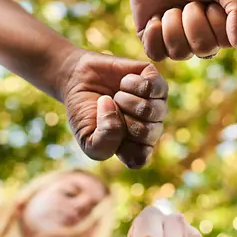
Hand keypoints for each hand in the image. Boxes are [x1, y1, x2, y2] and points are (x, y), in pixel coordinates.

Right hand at [60, 50, 167, 168]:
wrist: (79, 79)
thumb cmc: (85, 112)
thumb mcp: (86, 138)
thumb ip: (103, 142)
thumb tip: (117, 113)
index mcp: (137, 148)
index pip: (140, 157)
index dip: (120, 145)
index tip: (105, 133)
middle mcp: (152, 128)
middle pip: (147, 132)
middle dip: (120, 119)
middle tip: (110, 110)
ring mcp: (157, 104)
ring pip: (150, 109)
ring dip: (124, 100)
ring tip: (116, 96)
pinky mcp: (156, 81)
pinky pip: (152, 86)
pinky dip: (130, 83)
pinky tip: (123, 83)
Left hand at [123, 0, 236, 60]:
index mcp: (222, 25)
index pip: (225, 41)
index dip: (215, 18)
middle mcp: (201, 38)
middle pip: (203, 49)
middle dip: (193, 19)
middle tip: (188, 0)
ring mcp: (176, 42)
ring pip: (179, 53)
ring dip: (172, 23)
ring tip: (170, 7)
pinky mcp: (152, 42)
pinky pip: (156, 54)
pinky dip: (154, 33)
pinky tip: (155, 16)